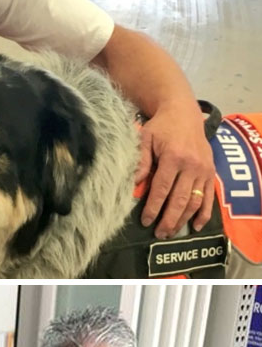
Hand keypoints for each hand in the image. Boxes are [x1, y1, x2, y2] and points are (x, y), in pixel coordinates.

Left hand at [136, 107, 215, 237]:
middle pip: (179, 199)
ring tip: (171, 232)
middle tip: (159, 234)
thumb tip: (134, 185)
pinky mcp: (211, 173)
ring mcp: (204, 170)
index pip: (162, 189)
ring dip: (183, 220)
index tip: (146, 222)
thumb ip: (141, 161)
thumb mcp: (146, 138)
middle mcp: (192, 165)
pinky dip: (204, 213)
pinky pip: (209, 197)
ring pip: (194, 201)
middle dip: (169, 219)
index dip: (154, 207)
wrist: (184, 112)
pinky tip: (195, 226)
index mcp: (174, 157)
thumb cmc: (161, 126)